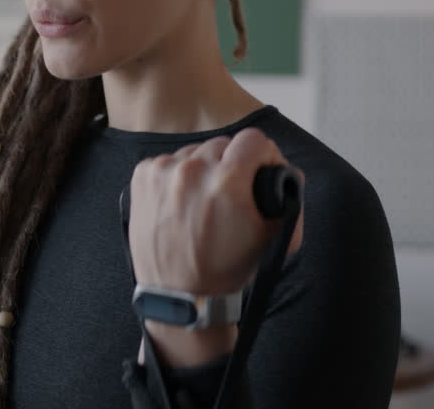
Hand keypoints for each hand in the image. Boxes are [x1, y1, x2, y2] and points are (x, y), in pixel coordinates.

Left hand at [128, 126, 303, 295]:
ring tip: (202, 200)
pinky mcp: (143, 176)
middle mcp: (193, 171)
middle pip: (223, 145)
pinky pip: (169, 161)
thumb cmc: (224, 268)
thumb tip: (290, 171)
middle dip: (232, 165)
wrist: (179, 294)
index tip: (260, 168)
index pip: (254, 139)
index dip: (263, 154)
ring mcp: (164, 172)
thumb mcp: (269, 236)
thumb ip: (287, 197)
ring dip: (203, 169)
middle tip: (230, 192)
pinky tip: (180, 201)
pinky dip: (176, 176)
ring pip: (195, 152)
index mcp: (227, 182)